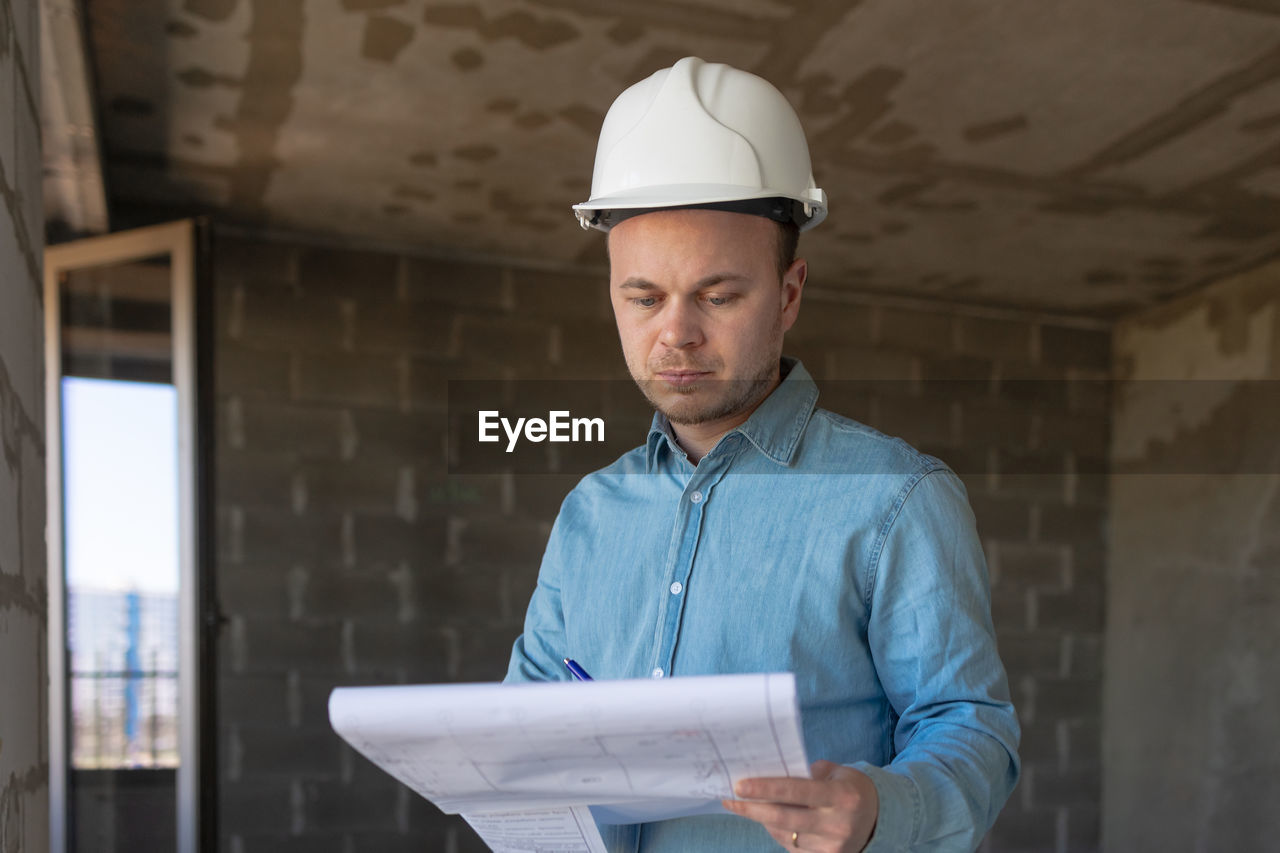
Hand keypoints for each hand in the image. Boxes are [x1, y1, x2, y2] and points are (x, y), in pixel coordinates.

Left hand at [722, 759, 878, 851]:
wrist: (880, 819)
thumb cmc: (851, 788)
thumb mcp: (837, 772)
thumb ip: (807, 773)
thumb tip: (769, 774)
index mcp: (841, 796)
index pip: (796, 791)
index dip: (765, 788)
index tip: (739, 785)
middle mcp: (837, 824)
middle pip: (784, 818)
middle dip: (752, 809)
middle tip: (730, 799)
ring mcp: (832, 846)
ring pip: (785, 834)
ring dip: (762, 820)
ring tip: (746, 805)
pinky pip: (792, 846)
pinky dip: (778, 832)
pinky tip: (770, 820)